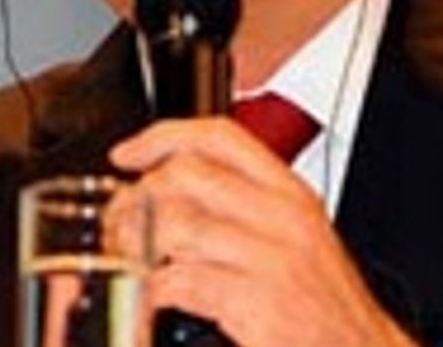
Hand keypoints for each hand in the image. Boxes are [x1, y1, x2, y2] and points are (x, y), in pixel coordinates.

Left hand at [108, 118, 414, 346]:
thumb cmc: (324, 306)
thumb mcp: (297, 239)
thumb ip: (247, 208)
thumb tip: (173, 193)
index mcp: (291, 194)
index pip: (220, 137)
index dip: (162, 137)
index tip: (126, 154)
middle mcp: (282, 218)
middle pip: (185, 175)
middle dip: (135, 197)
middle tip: (118, 222)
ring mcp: (269, 260)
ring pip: (174, 224)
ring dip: (134, 242)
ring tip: (126, 259)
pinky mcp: (255, 303)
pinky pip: (178, 280)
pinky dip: (149, 290)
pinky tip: (148, 299)